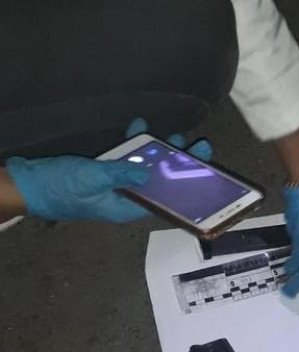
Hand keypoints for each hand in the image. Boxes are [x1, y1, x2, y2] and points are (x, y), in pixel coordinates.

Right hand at [3, 118, 211, 223]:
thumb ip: (122, 173)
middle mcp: (126, 198)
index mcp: (128, 208)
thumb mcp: (94, 178)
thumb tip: (150, 172)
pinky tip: (140, 128)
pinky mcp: (103, 173)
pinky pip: (124, 159)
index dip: (186, 185)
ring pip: (144, 169)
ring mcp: (115, 185)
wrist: (27, 184)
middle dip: (177, 165)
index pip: (165, 198)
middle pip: (159, 183)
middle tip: (194, 146)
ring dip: (157, 153)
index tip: (201, 169)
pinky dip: (132, 145)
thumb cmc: (59, 188)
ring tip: (173, 137)